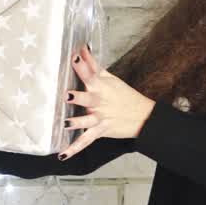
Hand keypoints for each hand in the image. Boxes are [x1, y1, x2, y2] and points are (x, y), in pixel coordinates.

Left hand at [57, 44, 155, 160]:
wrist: (143, 116)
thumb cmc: (124, 95)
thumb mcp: (110, 78)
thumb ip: (93, 64)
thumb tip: (82, 48)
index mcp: (101, 86)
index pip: (91, 73)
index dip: (83, 65)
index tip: (75, 56)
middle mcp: (100, 102)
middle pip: (88, 98)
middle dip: (78, 97)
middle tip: (67, 95)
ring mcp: (100, 117)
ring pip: (87, 120)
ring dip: (77, 122)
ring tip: (66, 123)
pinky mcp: (101, 130)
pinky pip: (86, 140)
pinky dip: (75, 149)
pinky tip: (62, 155)